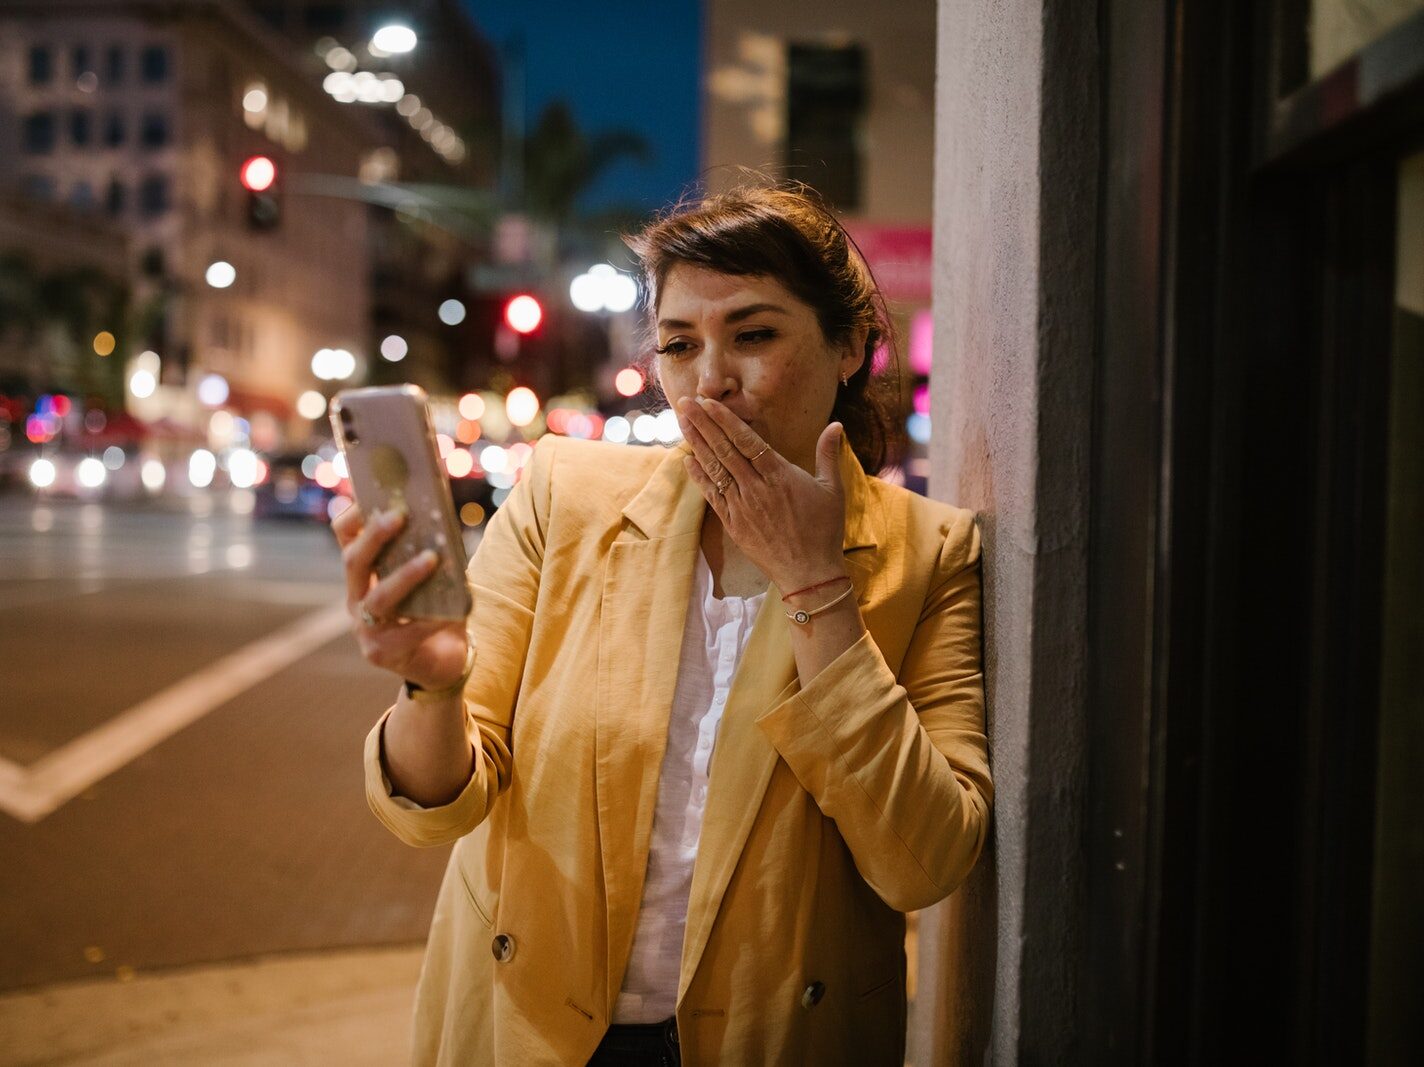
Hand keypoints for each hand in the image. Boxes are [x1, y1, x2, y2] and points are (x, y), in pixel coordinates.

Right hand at [330, 502, 471, 690]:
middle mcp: (356, 599)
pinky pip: (408, 632)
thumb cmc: (435, 613)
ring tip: (431, 558)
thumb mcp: (432, 580)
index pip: (345, 539)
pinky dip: (432, 620)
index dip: (352, 517)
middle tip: (399, 516)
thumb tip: (444, 522)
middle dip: (374, 537)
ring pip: (378, 598)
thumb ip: (432, 554)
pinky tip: (454, 611)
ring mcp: (365, 628)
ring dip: (404, 576)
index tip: (369, 495)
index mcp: (363, 576)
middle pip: (354, 562)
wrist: (440, 664)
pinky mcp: (381, 653)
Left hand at [676, 396, 846, 590]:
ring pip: (715, 469)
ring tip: (682, 423)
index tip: (709, 403)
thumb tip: (835, 425)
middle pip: (725, 450)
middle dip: (704, 424)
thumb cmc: (824, 530)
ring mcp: (742, 507)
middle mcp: (757, 489)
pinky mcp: (733, 524)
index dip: (726, 420)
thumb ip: (828, 455)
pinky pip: (712, 495)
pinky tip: (687, 460)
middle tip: (685, 403)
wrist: (810, 572)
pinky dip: (699, 477)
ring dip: (697, 444)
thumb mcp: (832, 490)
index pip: (747, 441)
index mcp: (780, 476)